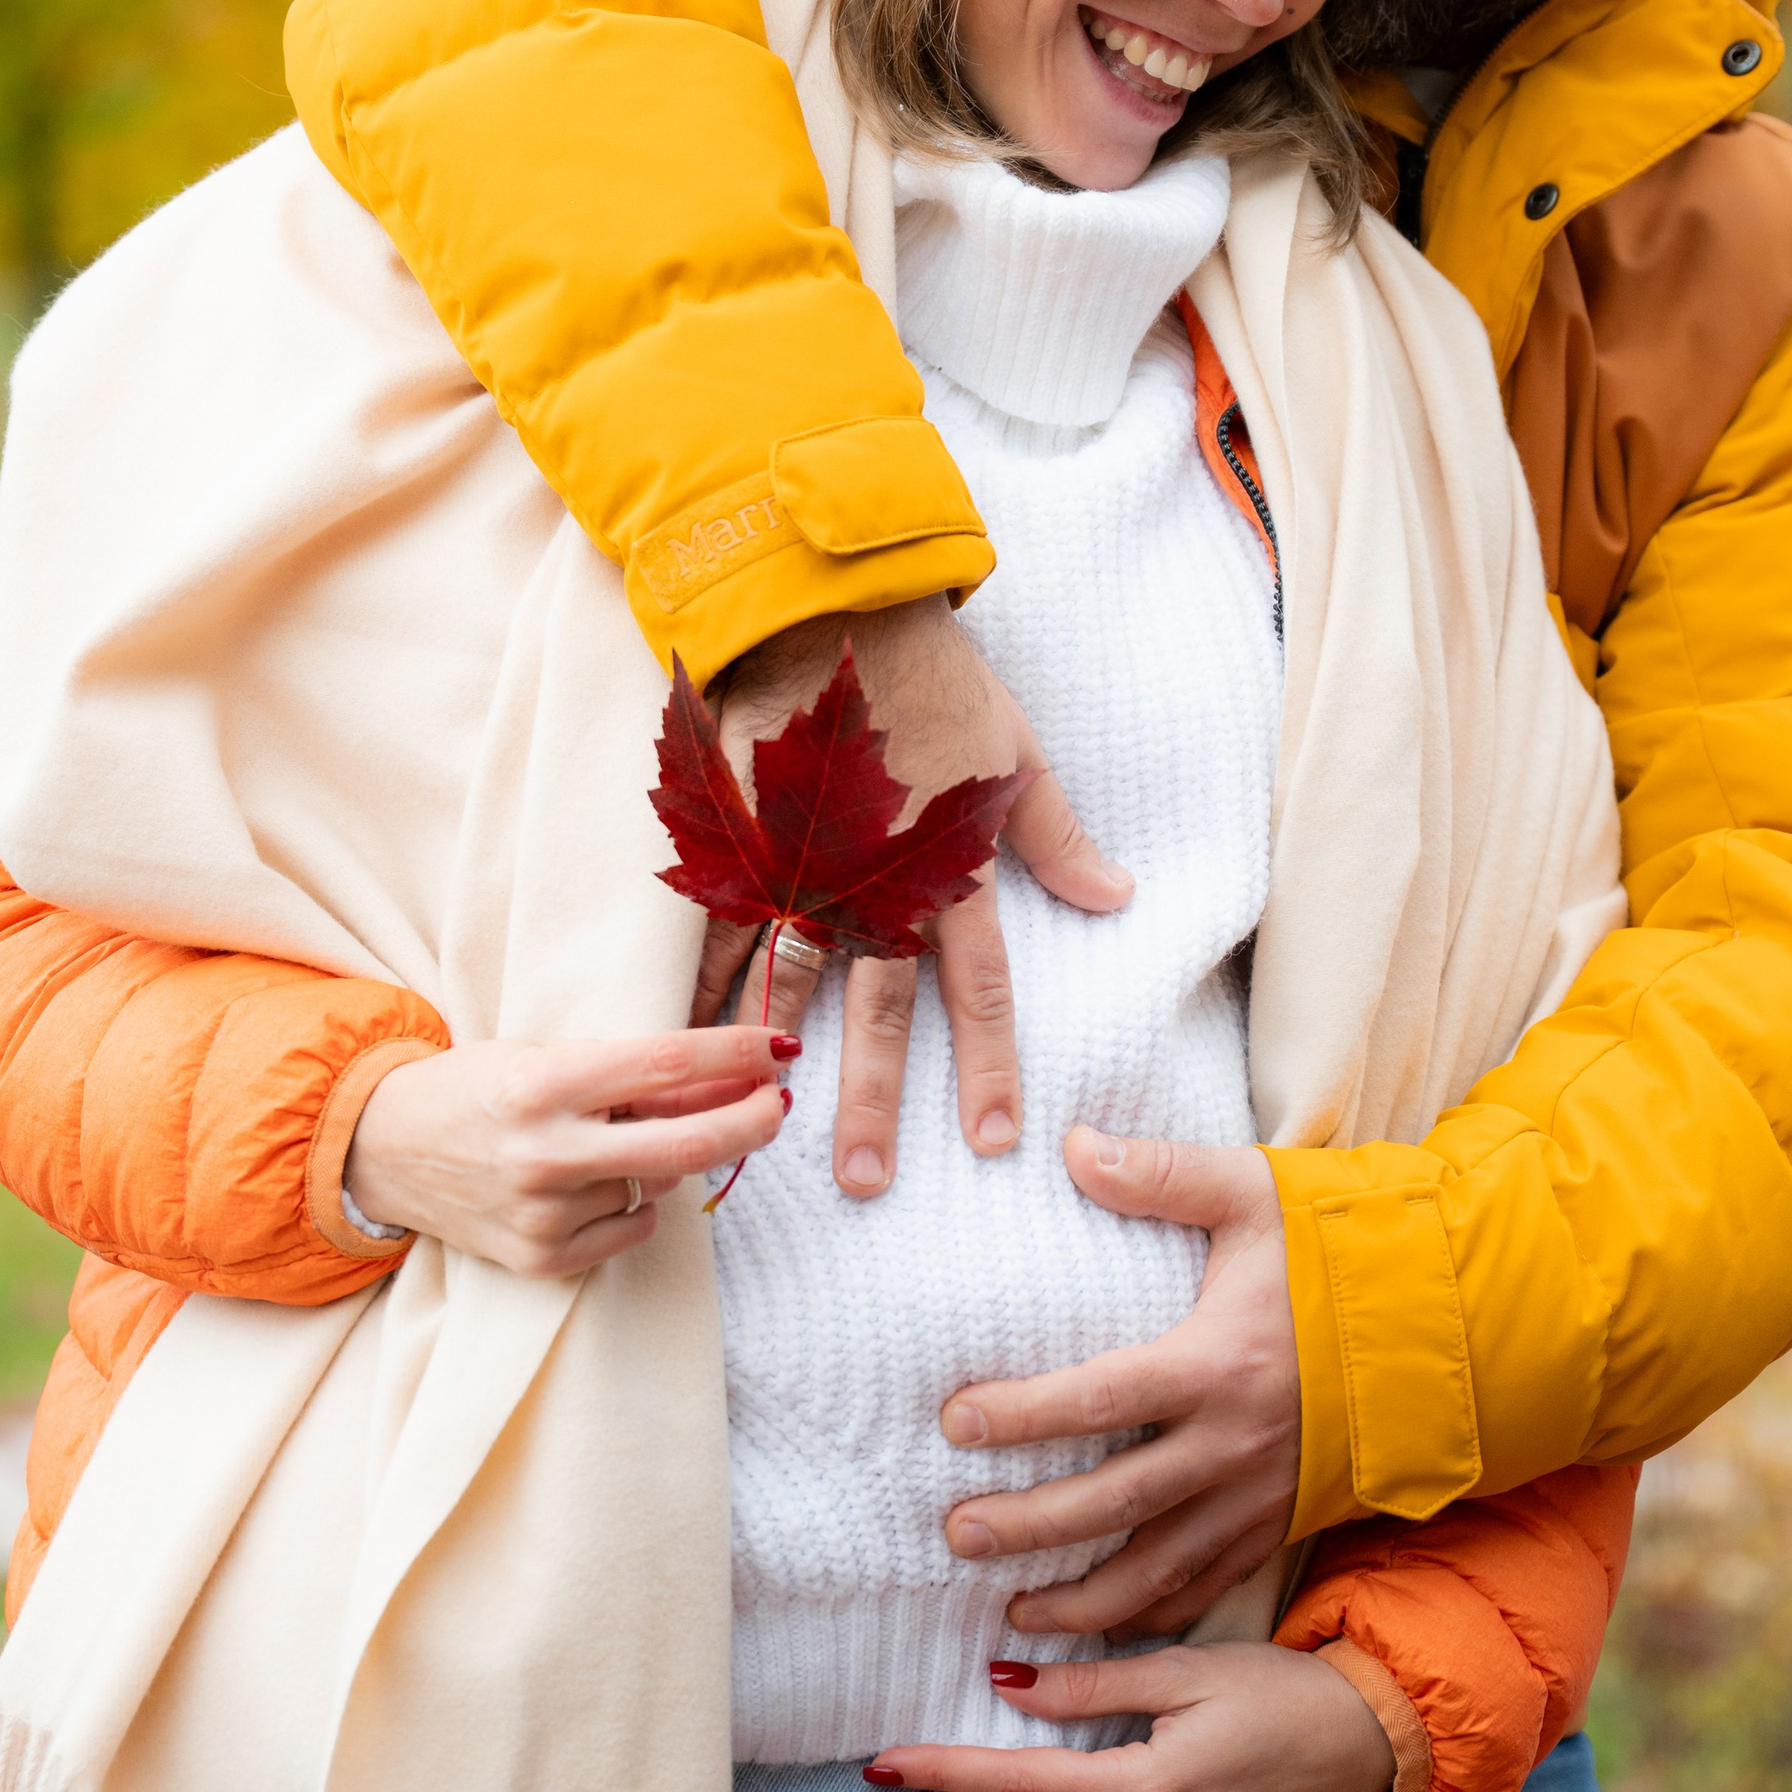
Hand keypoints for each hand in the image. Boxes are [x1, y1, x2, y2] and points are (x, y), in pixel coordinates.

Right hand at [343, 1024, 793, 1276]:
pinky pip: (631, 1229)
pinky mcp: (539, 1261)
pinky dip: (632, 1205)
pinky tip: (593, 1182)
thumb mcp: (544, 1054)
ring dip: (660, 1159)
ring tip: (607, 1139)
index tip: (778, 1047)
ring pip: (657, 1184)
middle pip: (686, 1143)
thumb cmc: (474, 1087)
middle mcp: (544, 1152)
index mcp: (541, 1082)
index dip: (734, 1054)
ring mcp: (542, 1214)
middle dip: (750, 1121)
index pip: (665, 1063)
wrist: (380, 1151)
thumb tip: (729, 1080)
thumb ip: (629, 1073)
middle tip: (778, 1104)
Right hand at [689, 597, 1130, 1193]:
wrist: (834, 609)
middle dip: (875, 1099)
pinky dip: (696, 983)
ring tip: (756, 1128)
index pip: (978, 987)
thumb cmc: (937, 675)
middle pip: (881, 1011)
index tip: (990, 1138)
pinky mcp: (742, 841)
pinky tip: (675, 1038)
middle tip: (866, 1182)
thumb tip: (1116, 895)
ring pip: (792, 982)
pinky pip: (715, 926)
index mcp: (947, 868)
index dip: (986, 1064)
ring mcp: (802, 866)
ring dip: (773, 1060)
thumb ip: (1056, 835)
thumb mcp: (1018, 752)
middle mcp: (875, 883)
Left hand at [939, 1130, 1299, 1636]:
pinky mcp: (1278, 1526)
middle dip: (1031, 1526)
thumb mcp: (1259, 1196)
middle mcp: (1235, 1445)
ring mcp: (1259, 1497)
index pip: (1102, 1399)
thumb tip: (1075, 1145)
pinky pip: (1208, 1588)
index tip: (955, 1422)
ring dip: (1082, 1600)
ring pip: (1158, 1569)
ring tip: (1009, 1614)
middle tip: (958, 1534)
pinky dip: (1153, 1619)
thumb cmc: (1342, 1256)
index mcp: (1220, 1364)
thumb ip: (1166, 1172)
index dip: (1024, 1415)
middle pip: (1115, 1502)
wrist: (1445, 1327)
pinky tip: (1102, 1633)